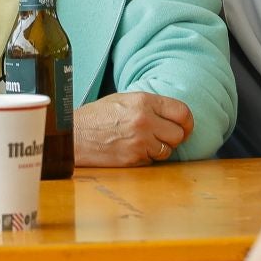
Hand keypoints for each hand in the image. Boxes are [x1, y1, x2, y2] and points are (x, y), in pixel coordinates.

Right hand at [74, 93, 191, 166]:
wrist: (73, 136)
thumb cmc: (97, 117)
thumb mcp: (124, 99)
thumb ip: (150, 105)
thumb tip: (175, 115)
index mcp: (144, 101)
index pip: (182, 112)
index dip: (187, 122)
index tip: (185, 127)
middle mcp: (144, 120)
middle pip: (179, 134)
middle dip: (173, 137)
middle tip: (161, 136)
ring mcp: (139, 141)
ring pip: (168, 150)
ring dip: (160, 149)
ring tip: (143, 143)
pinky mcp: (133, 159)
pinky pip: (152, 161)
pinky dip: (146, 158)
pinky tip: (132, 150)